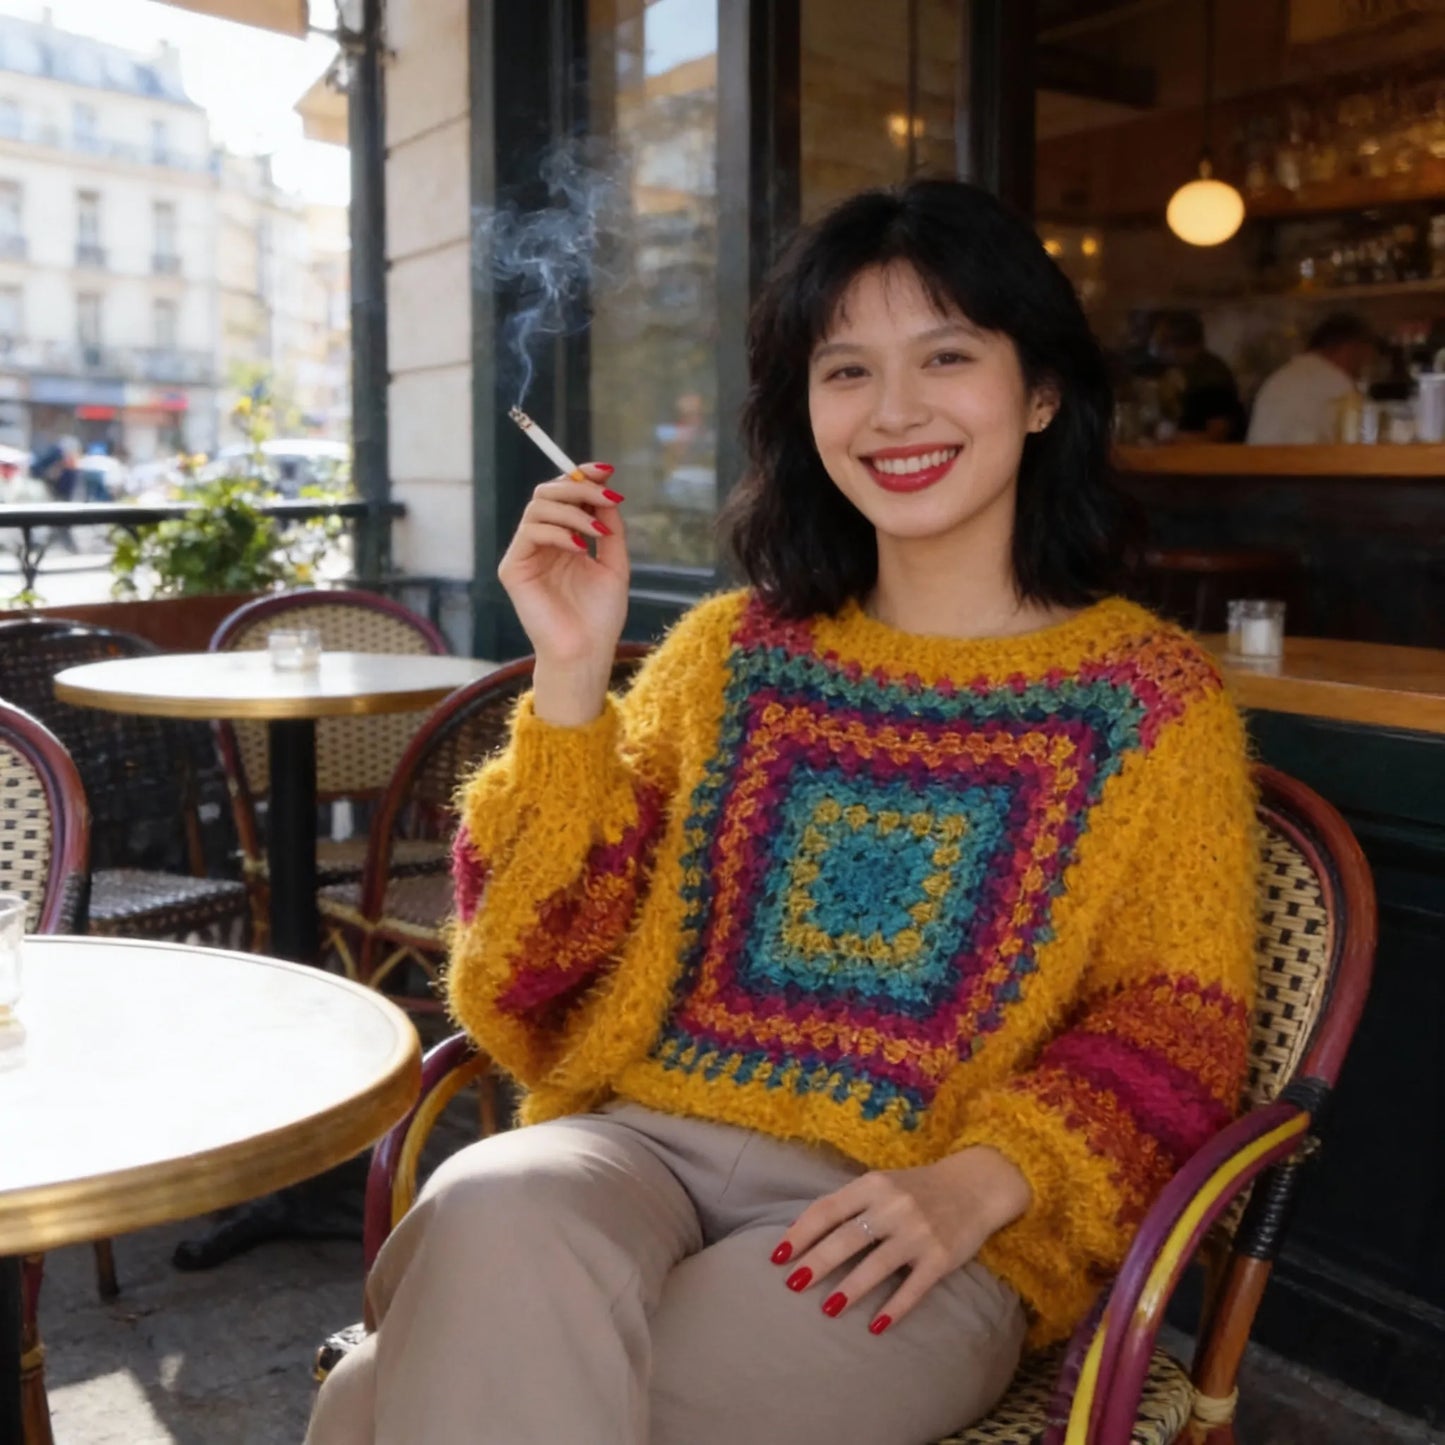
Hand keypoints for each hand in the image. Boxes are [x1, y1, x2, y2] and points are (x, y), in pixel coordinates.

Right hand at [497, 465, 628, 712]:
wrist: (587, 653)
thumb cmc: (600, 617)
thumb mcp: (614, 563)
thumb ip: (609, 528)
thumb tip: (608, 492)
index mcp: (562, 540)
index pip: (565, 496)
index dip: (582, 477)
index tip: (607, 470)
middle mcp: (541, 543)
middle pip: (548, 493)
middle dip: (579, 488)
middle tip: (607, 496)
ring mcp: (525, 554)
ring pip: (539, 507)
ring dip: (574, 511)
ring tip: (597, 532)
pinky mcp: (513, 569)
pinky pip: (531, 532)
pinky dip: (558, 532)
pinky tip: (580, 547)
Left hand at [770, 1147, 1030, 1335]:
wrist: (975, 1185)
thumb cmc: (918, 1188)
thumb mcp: (882, 1184)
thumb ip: (851, 1205)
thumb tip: (805, 1236)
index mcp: (872, 1185)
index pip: (827, 1210)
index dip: (800, 1234)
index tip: (777, 1257)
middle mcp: (894, 1206)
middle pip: (846, 1238)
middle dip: (817, 1263)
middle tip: (792, 1285)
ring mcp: (919, 1232)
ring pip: (877, 1265)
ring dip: (850, 1289)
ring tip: (827, 1309)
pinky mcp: (942, 1257)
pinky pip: (914, 1287)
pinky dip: (894, 1308)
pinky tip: (876, 1325)